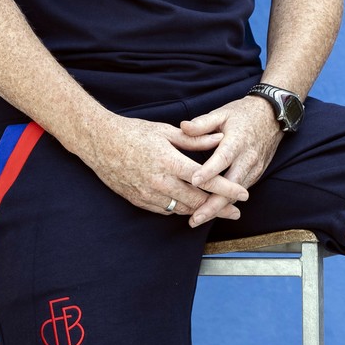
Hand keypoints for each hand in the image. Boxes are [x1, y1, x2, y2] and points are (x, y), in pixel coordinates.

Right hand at [79, 114, 249, 219]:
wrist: (100, 143)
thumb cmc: (134, 132)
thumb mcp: (166, 131)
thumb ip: (195, 140)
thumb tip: (220, 138)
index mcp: (169, 161)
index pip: (205, 179)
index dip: (227, 188)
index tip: (244, 194)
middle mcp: (160, 181)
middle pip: (196, 200)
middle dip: (219, 207)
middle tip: (236, 212)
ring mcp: (148, 194)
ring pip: (181, 209)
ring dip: (200, 211)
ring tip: (217, 211)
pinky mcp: (138, 201)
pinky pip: (165, 210)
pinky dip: (179, 209)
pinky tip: (189, 207)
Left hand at [178, 96, 284, 226]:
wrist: (272, 116)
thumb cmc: (243, 114)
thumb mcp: (222, 113)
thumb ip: (202, 123)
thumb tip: (183, 127)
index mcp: (238, 140)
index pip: (223, 158)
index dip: (209, 171)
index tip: (194, 181)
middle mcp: (248, 158)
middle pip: (232, 186)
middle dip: (214, 204)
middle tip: (195, 218)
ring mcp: (254, 168)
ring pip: (236, 193)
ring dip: (218, 208)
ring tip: (197, 219)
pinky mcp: (256, 174)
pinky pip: (240, 191)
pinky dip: (226, 202)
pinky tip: (211, 210)